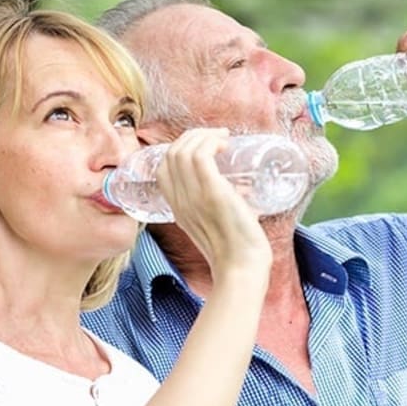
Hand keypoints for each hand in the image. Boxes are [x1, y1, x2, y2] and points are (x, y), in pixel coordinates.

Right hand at [155, 128, 272, 282]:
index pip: (163, 169)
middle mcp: (181, 201)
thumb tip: (243, 189)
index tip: (204, 147)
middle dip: (192, 136)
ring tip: (222, 139)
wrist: (242, 270)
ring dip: (203, 136)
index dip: (179, 150)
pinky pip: (201, 155)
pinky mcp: (212, 194)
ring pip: (183, 150)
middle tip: (216, 138)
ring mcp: (194, 197)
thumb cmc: (237, 253)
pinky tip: (225, 144)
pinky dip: (211, 142)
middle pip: (171, 154)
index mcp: (178, 209)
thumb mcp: (219, 225)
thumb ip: (222, 207)